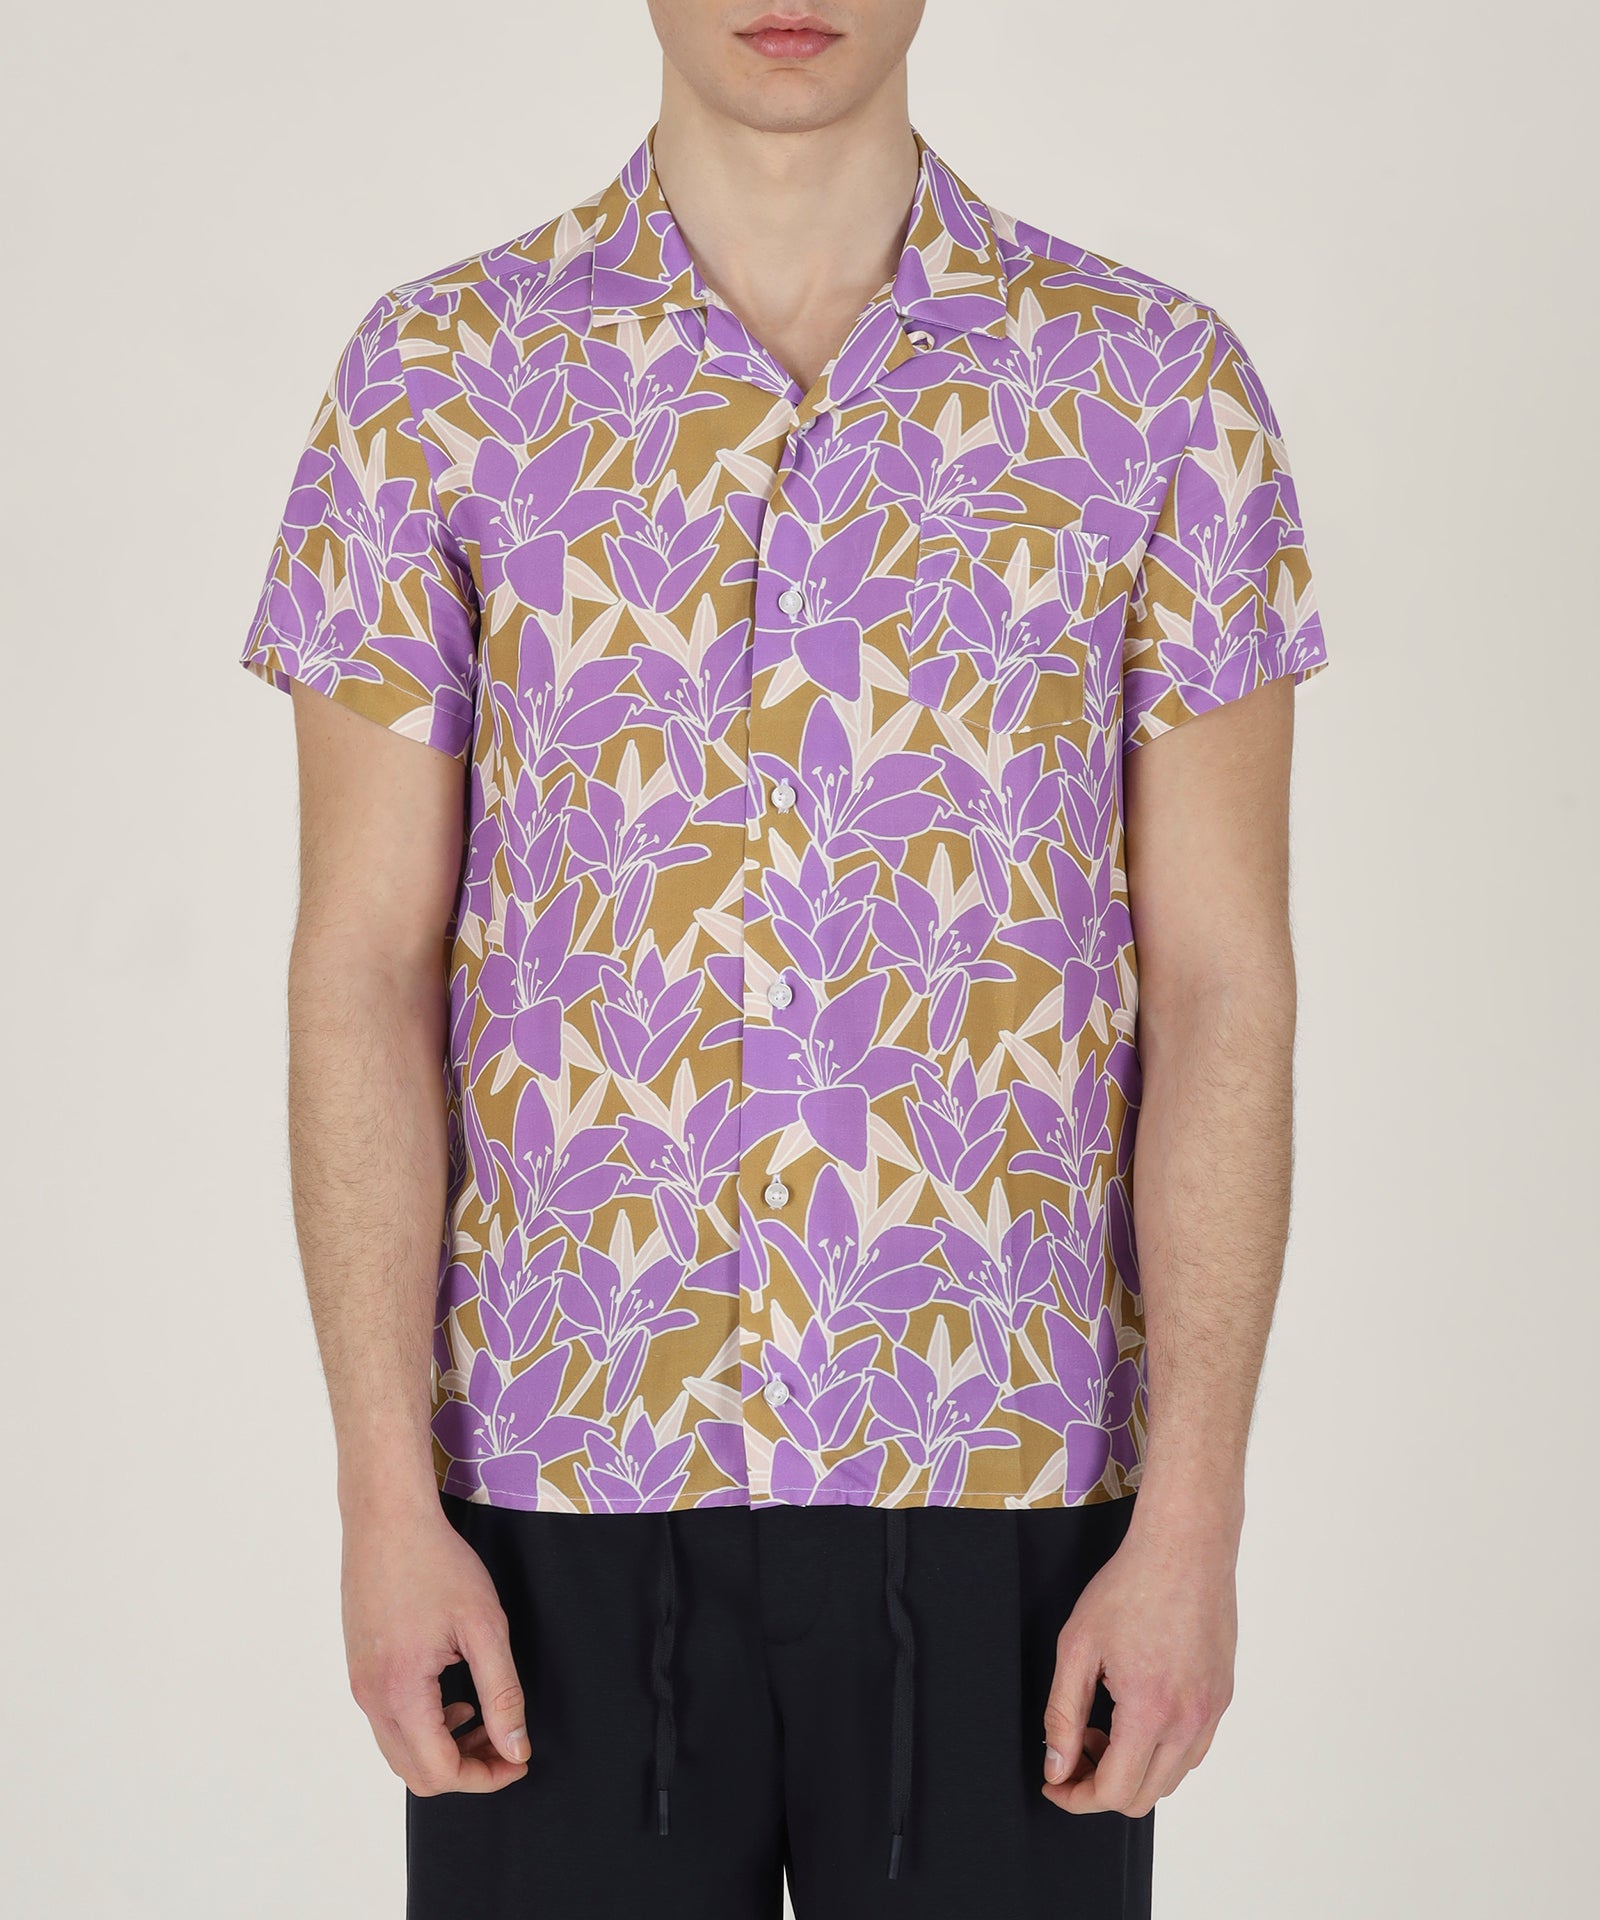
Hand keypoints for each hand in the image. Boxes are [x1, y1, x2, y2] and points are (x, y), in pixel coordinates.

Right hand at [341, 1498, 529, 1794]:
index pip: (440, 1771)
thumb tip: (516, 1748)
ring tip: (483, 1716)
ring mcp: (359, 1684)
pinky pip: (388, 1722)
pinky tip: (454, 1695)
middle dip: (467, 1768)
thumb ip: (503, 1693)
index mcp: (400, 1691)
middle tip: (505, 1741)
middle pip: (416, 1773)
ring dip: (444, 1748)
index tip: (519, 1760)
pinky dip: (424, 1727)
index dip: (486, 1777)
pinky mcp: (359, 1668)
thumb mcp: (484, 1626)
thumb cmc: (435, 1562)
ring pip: (400, 1751)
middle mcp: (370, 1697)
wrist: (386, 1518)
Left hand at [1040, 1501, 1237, 1817]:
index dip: (1077, 1797)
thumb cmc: (1130, 1586)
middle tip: (1075, 1749)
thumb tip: (1057, 1767)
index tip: (1055, 1783)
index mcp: (1150, 1710)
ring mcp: (1212, 1711)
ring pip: (1170, 1778)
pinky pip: (1192, 1751)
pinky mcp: (1223, 1697)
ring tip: (1104, 1725)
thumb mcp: (1077, 1647)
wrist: (1185, 1548)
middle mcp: (1189, 1720)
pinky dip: (1161, 1752)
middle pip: (1143, 1797)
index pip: (1115, 1791)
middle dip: (1100, 1786)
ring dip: (1132, 1769)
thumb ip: (1063, 1715)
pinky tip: (1136, 1713)